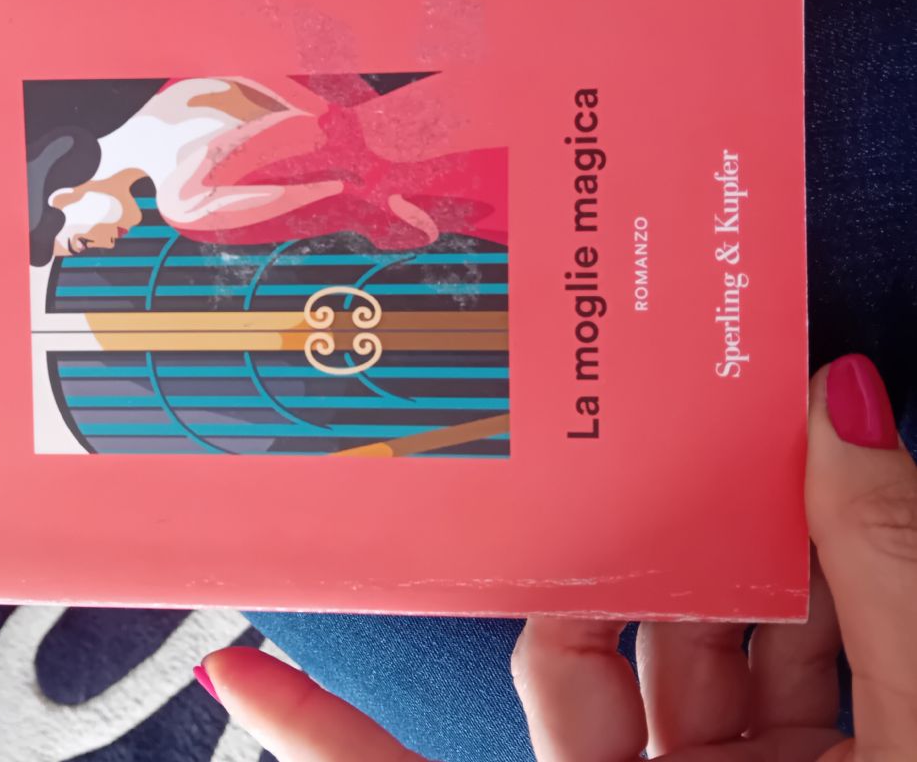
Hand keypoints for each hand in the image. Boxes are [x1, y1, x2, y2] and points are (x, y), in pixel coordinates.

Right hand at [195, 355, 916, 760]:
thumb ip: (884, 570)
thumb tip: (845, 402)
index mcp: (858, 726)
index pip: (799, 566)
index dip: (762, 470)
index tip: (711, 378)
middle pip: (667, 605)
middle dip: (629, 516)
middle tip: (579, 403)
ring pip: (554, 672)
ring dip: (516, 595)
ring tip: (470, 493)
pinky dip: (325, 738)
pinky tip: (251, 678)